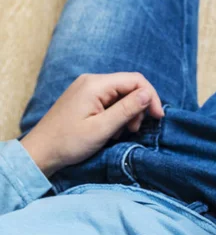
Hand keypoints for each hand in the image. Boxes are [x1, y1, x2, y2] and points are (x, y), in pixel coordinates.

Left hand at [21, 73, 163, 176]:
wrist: (39, 153)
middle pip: (129, 86)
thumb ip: (127, 109)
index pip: (135, 80)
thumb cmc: (68, 143)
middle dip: (138, 107)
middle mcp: (92, 81)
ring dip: (128, 113)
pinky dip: (117, 114)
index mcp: (95, 85)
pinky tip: (112, 130)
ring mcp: (87, 88)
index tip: (158, 117)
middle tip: (135, 129)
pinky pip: (110, 100)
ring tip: (121, 133)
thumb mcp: (102, 129)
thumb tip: (148, 94)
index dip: (150, 96)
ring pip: (121, 94)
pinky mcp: (85, 98)